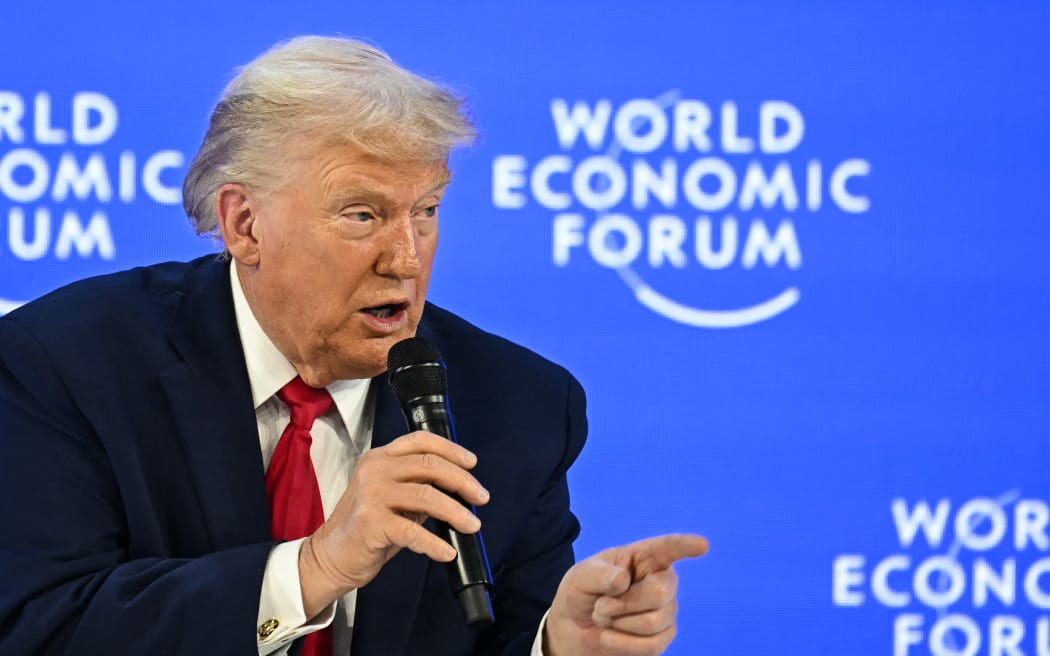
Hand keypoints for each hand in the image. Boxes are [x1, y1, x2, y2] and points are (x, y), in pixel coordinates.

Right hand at [297, 431, 489, 616]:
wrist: (332, 556)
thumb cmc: (366, 526)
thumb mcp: (391, 497)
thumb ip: (418, 487)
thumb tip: (458, 489)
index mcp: (380, 458)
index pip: (421, 441)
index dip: (452, 449)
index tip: (472, 464)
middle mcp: (375, 470)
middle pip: (429, 465)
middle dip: (462, 481)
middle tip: (481, 497)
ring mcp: (371, 495)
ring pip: (427, 496)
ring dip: (456, 512)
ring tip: (472, 525)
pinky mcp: (371, 523)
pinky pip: (413, 531)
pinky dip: (435, 543)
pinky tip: (447, 552)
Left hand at [545, 534, 707, 655]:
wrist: (576, 629)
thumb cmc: (581, 593)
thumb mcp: (580, 578)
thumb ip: (598, 575)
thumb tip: (623, 580)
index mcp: (644, 557)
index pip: (668, 548)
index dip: (685, 546)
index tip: (702, 545)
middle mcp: (662, 580)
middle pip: (659, 593)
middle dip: (623, 604)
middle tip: (601, 605)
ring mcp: (666, 609)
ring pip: (653, 622)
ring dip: (619, 624)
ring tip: (605, 618)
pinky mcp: (664, 636)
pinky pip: (651, 644)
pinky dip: (623, 643)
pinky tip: (609, 637)